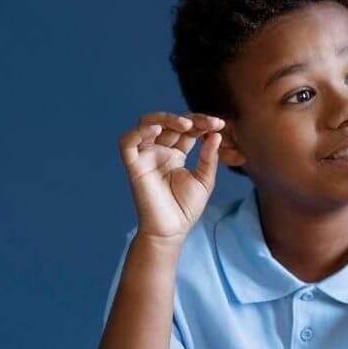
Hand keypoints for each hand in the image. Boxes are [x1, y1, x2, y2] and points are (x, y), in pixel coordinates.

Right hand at [117, 111, 222, 242]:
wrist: (171, 230)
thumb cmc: (186, 208)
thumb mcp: (204, 180)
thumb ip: (209, 157)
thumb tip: (217, 134)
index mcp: (175, 154)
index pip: (186, 129)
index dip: (201, 124)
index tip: (220, 125)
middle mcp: (158, 151)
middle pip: (168, 122)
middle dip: (189, 119)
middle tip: (209, 124)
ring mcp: (145, 157)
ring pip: (146, 124)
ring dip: (165, 118)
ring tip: (186, 125)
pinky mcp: (134, 166)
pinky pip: (127, 143)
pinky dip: (138, 132)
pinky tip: (156, 129)